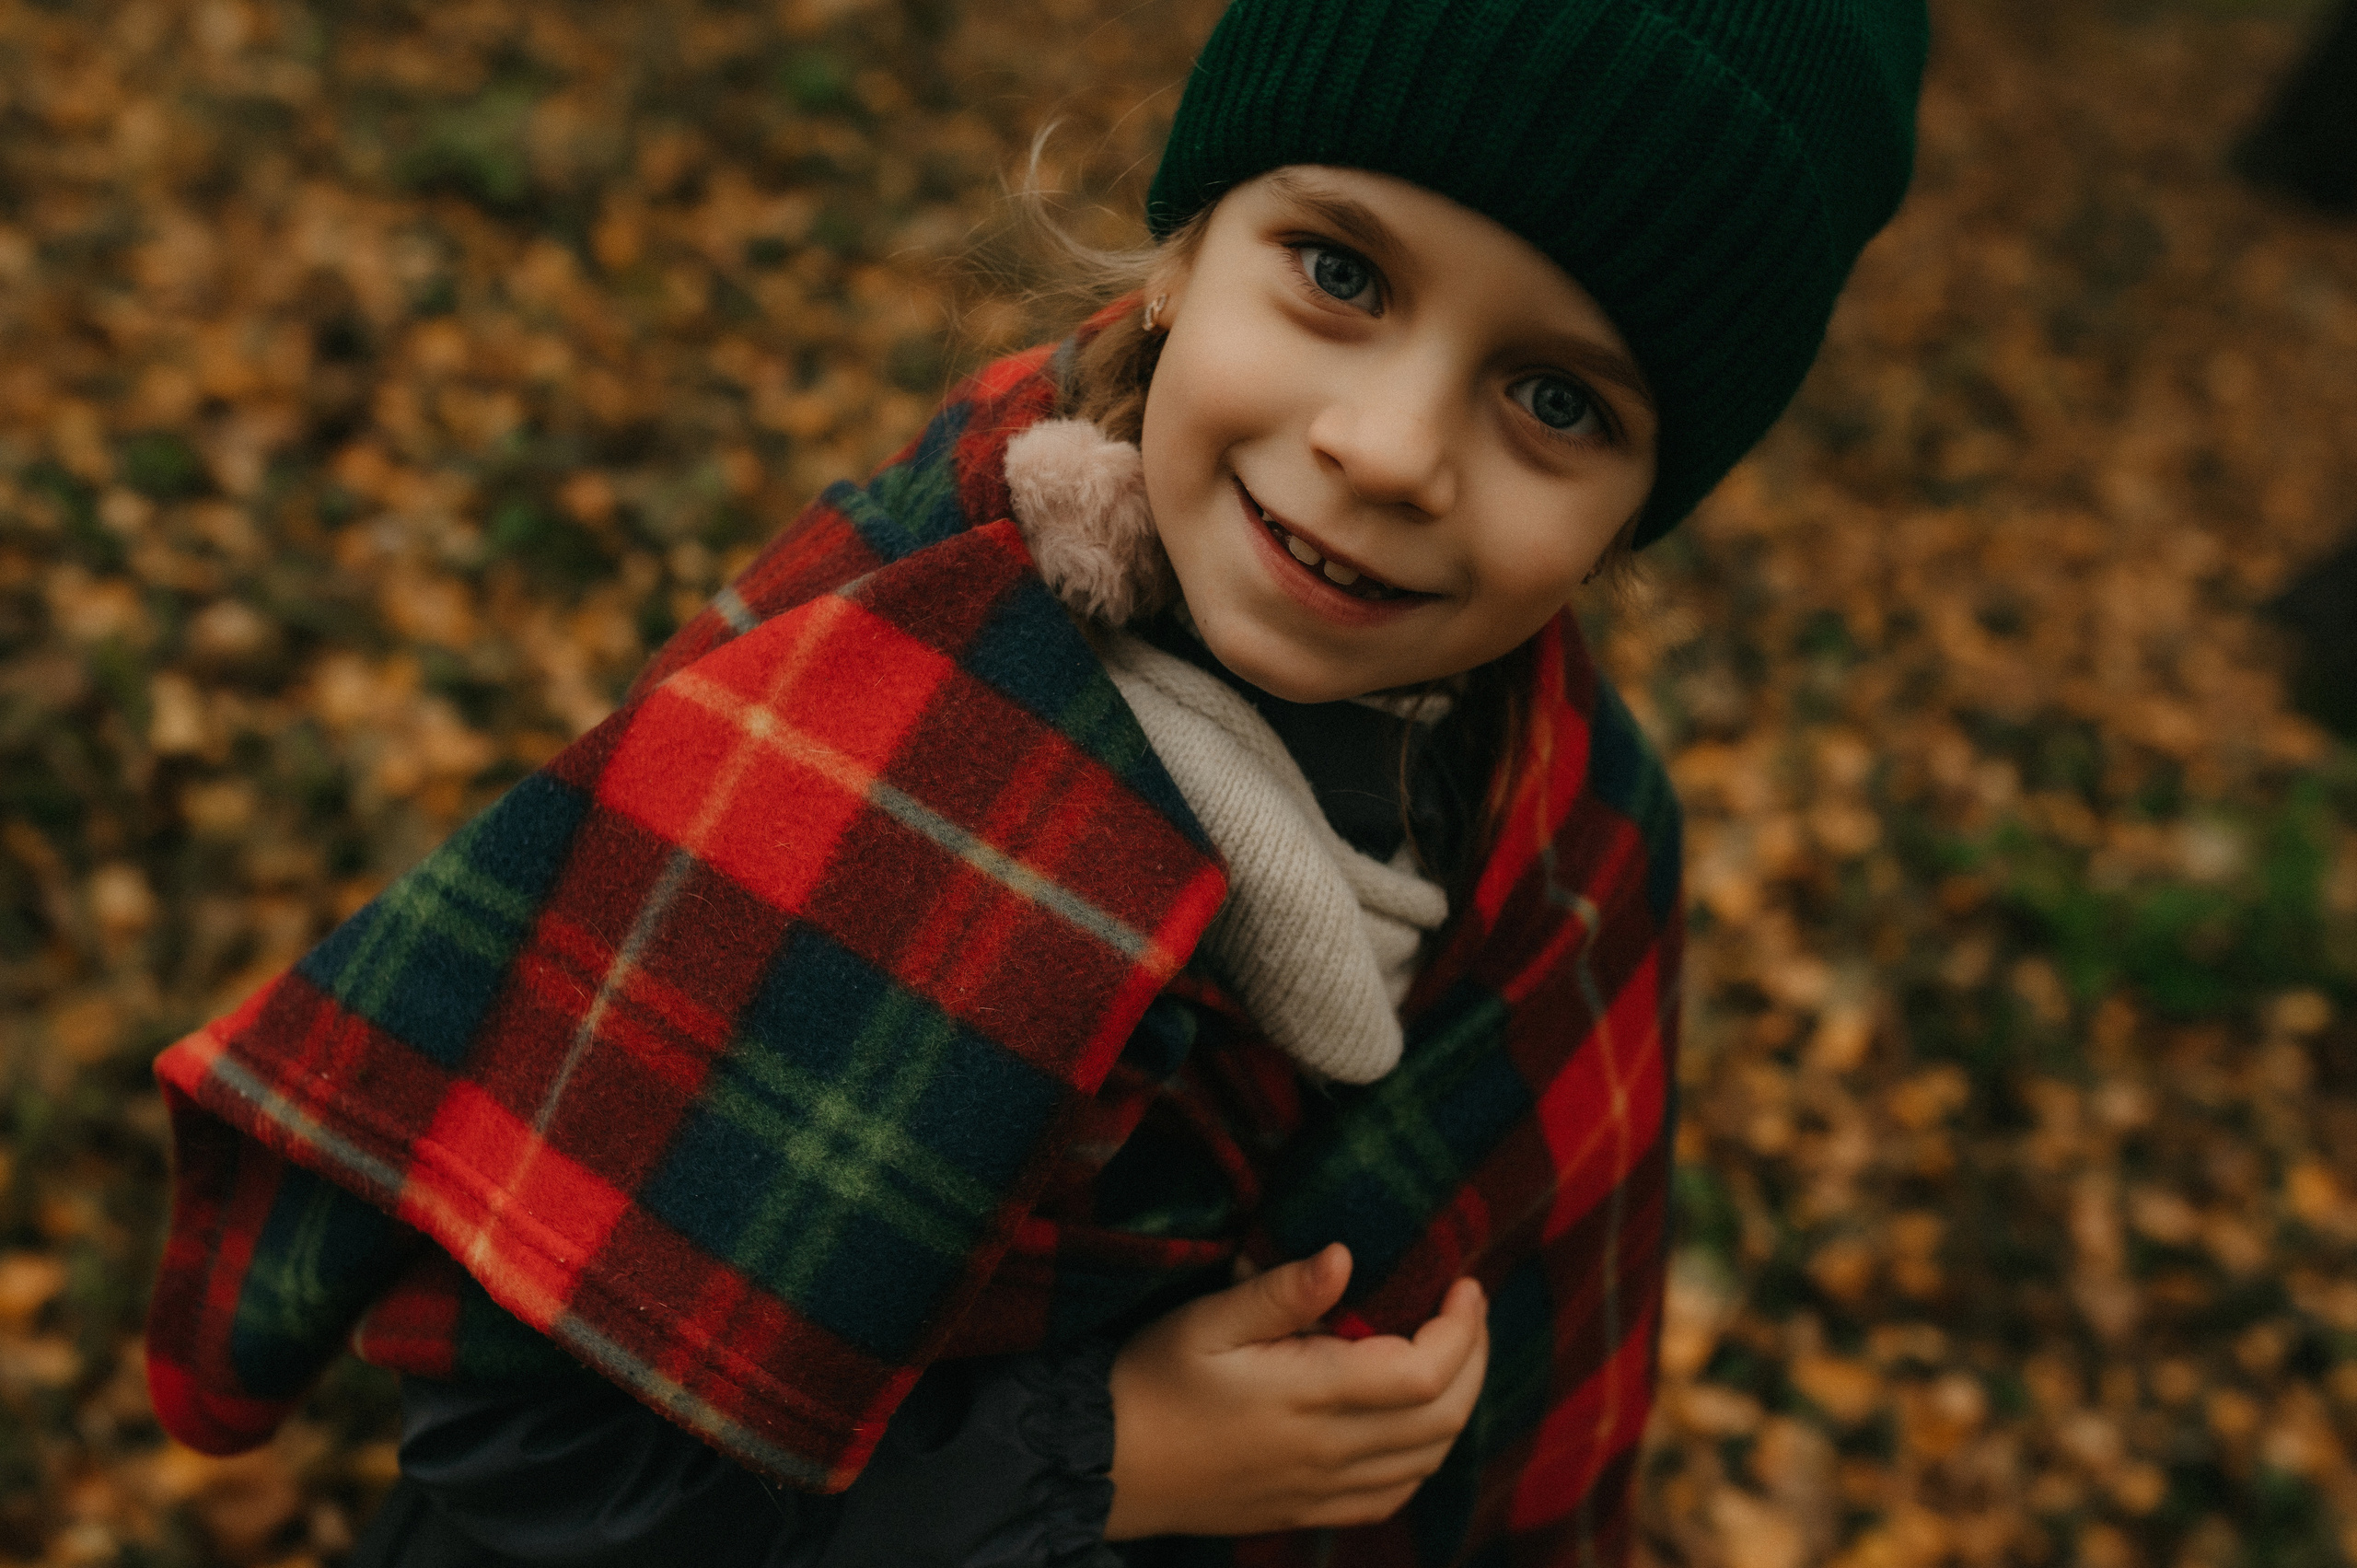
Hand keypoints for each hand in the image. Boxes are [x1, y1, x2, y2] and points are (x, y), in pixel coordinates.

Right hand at [1103, 1243, 1488, 1538]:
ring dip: (1459, 1405)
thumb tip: (1344, 1255)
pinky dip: (1426, 1456)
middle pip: (1443, 1419)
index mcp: (1309, 1396)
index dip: (1462, 1330)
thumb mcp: (1206, 1319)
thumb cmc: (1151, 1379)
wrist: (1106, 1462)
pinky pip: (1394, 1494)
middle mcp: (1328, 1452)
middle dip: (1475, 1360)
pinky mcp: (1308, 1510)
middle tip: (1469, 1310)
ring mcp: (1322, 1490)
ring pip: (1428, 1460)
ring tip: (1454, 1353)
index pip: (1424, 1373)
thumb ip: (1280, 1291)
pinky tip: (1416, 1422)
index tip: (1464, 1284)